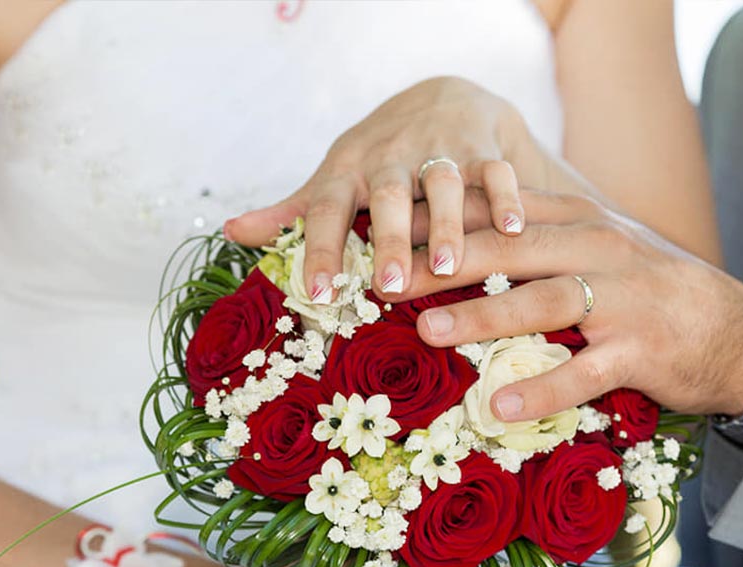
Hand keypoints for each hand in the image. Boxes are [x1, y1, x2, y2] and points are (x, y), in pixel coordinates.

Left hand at [223, 77, 589, 300]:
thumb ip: (291, 211)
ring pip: (442, 183)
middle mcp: (391, 157)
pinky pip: (495, 170)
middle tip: (390, 284)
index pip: (326, 209)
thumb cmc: (380, 156)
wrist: (443, 98)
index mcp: (349, 170)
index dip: (320, 249)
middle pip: (386, 196)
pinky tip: (511, 228)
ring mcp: (438, 149)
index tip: (318, 293)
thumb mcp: (335, 177)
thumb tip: (231, 231)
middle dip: (388, 238)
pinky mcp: (482, 148)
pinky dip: (504, 197)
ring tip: (449, 265)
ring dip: (445, 223)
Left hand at [395, 191, 742, 418]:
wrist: (737, 331)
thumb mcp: (598, 246)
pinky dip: (541, 389)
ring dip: (484, 319)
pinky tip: (498, 407)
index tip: (389, 231)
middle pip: (510, 250)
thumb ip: (541, 236)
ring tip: (430, 332)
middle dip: (444, 264)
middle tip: (388, 280)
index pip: (501, 211)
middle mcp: (599, 248)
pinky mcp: (640, 350)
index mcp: (581, 219)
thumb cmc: (652, 289)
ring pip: (543, 302)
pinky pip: (584, 372)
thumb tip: (465, 238)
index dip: (443, 219)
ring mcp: (622, 299)